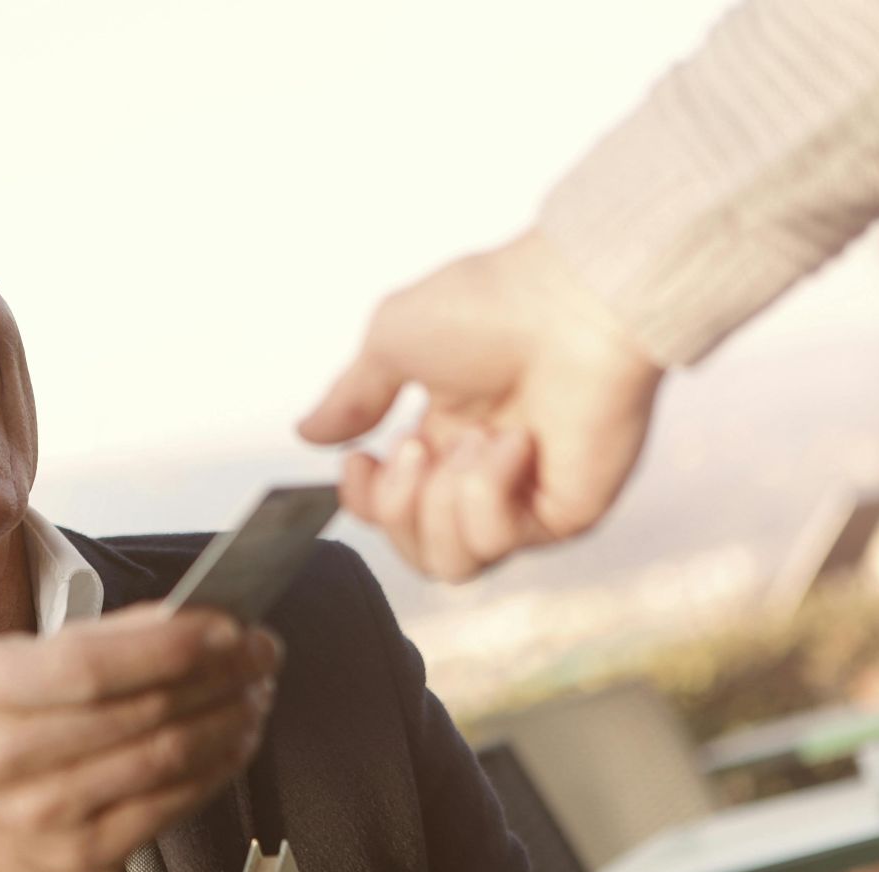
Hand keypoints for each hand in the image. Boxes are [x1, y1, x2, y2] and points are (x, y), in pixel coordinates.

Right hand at [0, 604, 279, 871]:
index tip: (229, 626)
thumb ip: (105, 639)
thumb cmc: (4, 725)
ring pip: (166, 761)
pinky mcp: (87, 858)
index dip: (168, 648)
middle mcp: (5, 759)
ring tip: (257, 691)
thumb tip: (197, 620)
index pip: (89, 667)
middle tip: (264, 652)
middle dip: (219, 676)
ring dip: (229, 720)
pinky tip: (237, 738)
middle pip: (140, 713)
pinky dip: (218, 766)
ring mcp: (46, 818)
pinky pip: (173, 806)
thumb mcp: (23, 666)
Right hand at [297, 229, 664, 581]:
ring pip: (451, 564)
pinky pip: (495, 541)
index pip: (391, 512)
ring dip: (439, 502)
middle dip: (397, 506)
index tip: (361, 460)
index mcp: (446, 437)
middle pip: (415, 549)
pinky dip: (485, 491)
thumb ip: (351, 398)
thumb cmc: (493, 304)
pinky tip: (508, 443)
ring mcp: (525, 499)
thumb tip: (308, 433)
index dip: (366, 502)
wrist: (570, 300)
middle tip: (417, 446)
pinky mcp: (563, 513)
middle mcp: (484, 475)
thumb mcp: (391, 341)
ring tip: (468, 443)